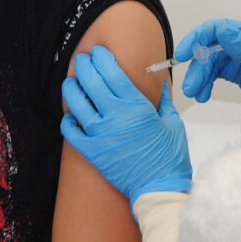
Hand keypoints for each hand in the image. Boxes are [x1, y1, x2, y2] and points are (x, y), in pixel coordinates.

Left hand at [61, 45, 191, 207]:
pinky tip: (71, 114)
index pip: (112, 73)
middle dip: (84, 65)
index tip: (99, 52)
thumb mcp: (173, 122)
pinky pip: (70, 131)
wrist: (159, 189)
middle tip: (82, 60)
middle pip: (91, 81)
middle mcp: (115, 117)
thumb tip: (158, 82)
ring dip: (71, 87)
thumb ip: (162, 100)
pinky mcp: (91, 151)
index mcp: (136, 107)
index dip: (102, 58)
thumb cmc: (169, 157)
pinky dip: (67, 119)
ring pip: (76, 102)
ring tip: (71, 81)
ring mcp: (100, 134)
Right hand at [177, 19, 240, 113]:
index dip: (196, 39)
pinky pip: (215, 73)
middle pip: (210, 49)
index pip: (216, 29)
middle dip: (198, 67)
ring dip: (200, 77)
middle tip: (190, 87)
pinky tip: (204, 94)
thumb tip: (221, 29)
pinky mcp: (237, 70)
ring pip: (210, 62)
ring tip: (197, 94)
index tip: (182, 55)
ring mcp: (239, 55)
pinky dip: (207, 83)